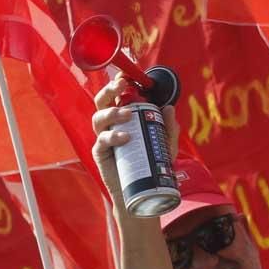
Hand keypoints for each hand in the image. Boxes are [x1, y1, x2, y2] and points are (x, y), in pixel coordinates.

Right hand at [91, 75, 179, 210]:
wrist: (142, 193)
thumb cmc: (151, 165)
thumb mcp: (165, 146)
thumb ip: (169, 128)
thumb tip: (170, 108)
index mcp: (124, 118)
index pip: (118, 95)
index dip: (119, 83)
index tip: (127, 74)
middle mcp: (111, 125)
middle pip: (102, 101)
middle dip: (110, 90)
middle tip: (122, 86)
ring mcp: (104, 138)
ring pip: (98, 118)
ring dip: (112, 112)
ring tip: (128, 114)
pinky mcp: (100, 154)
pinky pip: (102, 141)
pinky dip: (112, 137)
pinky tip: (125, 137)